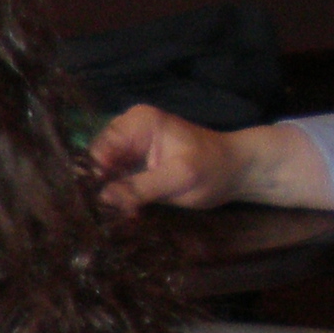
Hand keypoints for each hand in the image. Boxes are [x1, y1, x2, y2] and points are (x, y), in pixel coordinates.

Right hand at [85, 104, 245, 213]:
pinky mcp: (133, 160)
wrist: (236, 171)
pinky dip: (119, 194)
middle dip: (103, 186)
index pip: (100, 148)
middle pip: (97, 159)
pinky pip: (114, 177)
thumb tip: (103, 198)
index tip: (103, 201)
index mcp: (138, 122)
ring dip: (111, 193)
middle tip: (118, 210)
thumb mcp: (179, 179)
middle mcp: (127, 128)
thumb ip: (141, 187)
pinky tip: (131, 208)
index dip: (97, 175)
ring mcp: (129, 144)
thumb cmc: (213, 169)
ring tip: (128, 211)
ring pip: (102, 170)